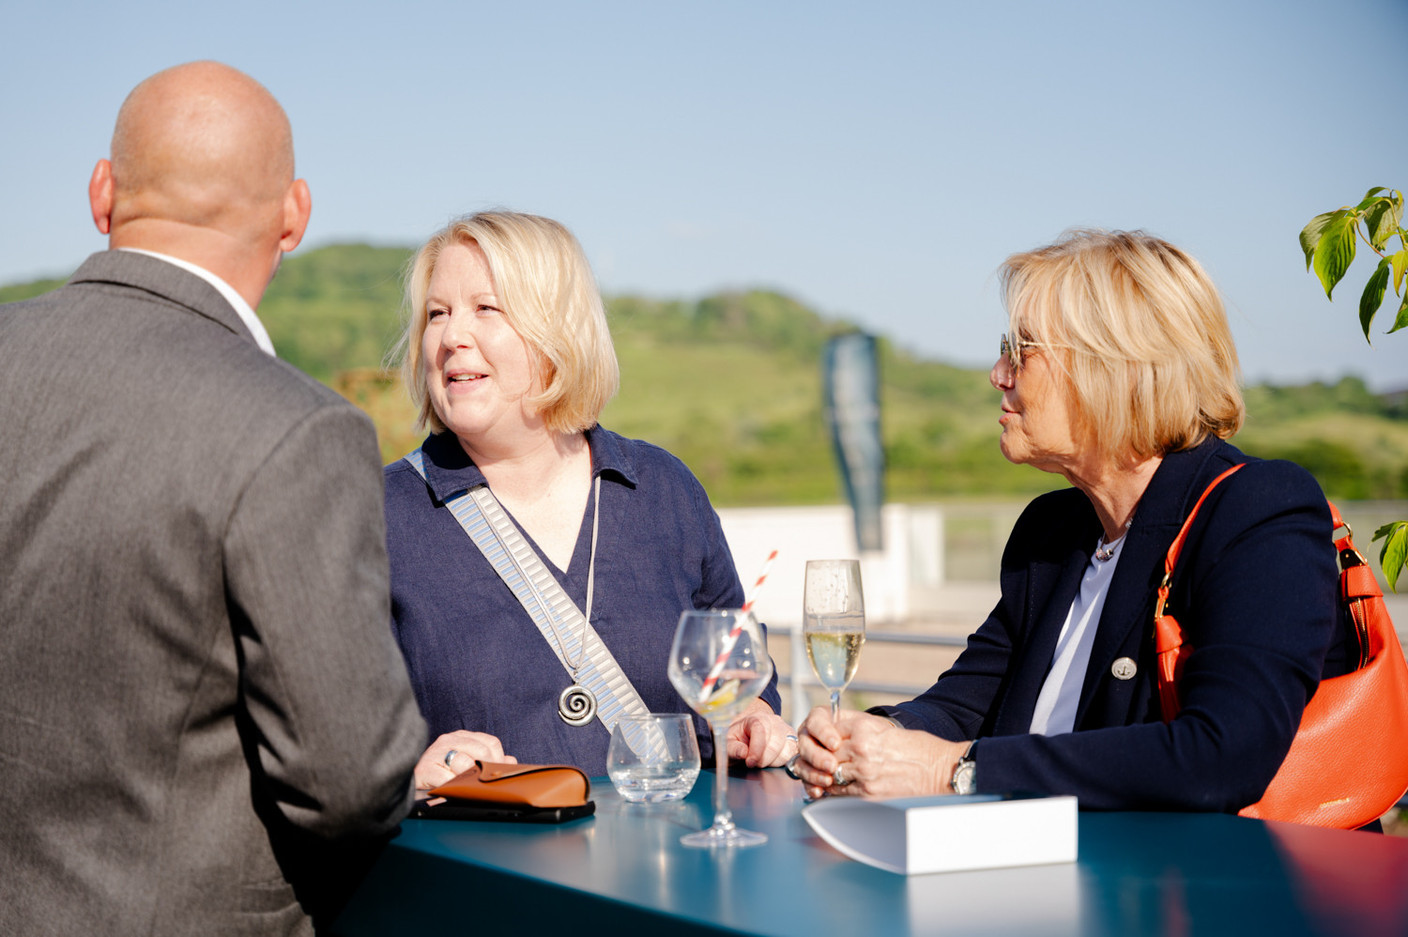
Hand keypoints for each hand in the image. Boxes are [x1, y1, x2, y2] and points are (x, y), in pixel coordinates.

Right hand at [413, 730, 515, 789]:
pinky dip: (455, 787)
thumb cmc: (440, 774)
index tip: (497, 774)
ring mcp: (436, 752)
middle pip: (482, 751)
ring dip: (470, 779)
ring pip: (465, 764)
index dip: (498, 760)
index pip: (490, 742)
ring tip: (468, 787)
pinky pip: (448, 779)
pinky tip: (454, 791)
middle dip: (488, 770)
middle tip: (485, 784)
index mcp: (461, 736)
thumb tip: (511, 761)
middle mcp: (449, 740)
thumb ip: (488, 761)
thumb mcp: (466, 764)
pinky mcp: (425, 768)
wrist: (409, 782)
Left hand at [726, 698, 797, 767]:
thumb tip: (743, 753)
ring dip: (773, 762)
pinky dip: (783, 762)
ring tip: (763, 760)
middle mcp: (775, 722)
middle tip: (753, 762)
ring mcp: (787, 731)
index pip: (761, 732)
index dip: (756, 750)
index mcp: (758, 718)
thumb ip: (733, 748)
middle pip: (775, 744)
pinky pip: (793, 756)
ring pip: (786, 752)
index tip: (750, 762)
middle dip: (763, 759)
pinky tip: (773, 761)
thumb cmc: (741, 736)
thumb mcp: (730, 740)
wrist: (752, 729)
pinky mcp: (794, 741)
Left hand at [793, 706, 964, 798]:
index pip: (826, 731)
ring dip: (823, 778)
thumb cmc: (917, 747)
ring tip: (823, 779)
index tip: (821, 745)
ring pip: (828, 775)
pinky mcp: (868, 793)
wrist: (940, 770)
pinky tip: (834, 791)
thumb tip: (833, 739)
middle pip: (823, 754)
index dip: (820, 740)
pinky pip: (839, 794)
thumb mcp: (884, 729)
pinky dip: (833, 793)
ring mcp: (863, 772)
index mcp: (863, 727)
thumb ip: (857, 731)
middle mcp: (860, 748)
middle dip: (818, 761)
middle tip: (816, 765)